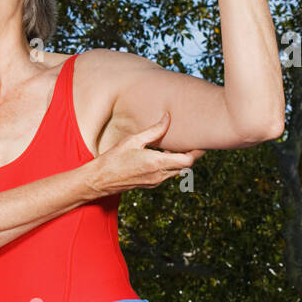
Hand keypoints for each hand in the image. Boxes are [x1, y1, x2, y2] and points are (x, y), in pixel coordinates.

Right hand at [81, 112, 205, 196]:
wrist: (100, 180)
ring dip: (180, 160)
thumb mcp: (133, 140)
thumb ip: (154, 130)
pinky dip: (170, 165)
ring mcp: (156, 181)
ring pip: (177, 171)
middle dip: (191, 155)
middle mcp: (159, 175)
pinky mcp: (151, 184)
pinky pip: (167, 174)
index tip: (201, 141)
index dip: (197, 152)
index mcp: (157, 163)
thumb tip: (167, 118)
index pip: (188, 161)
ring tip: (178, 145)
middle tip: (194, 141)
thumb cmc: (113, 159)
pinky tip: (163, 154)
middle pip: (186, 167)